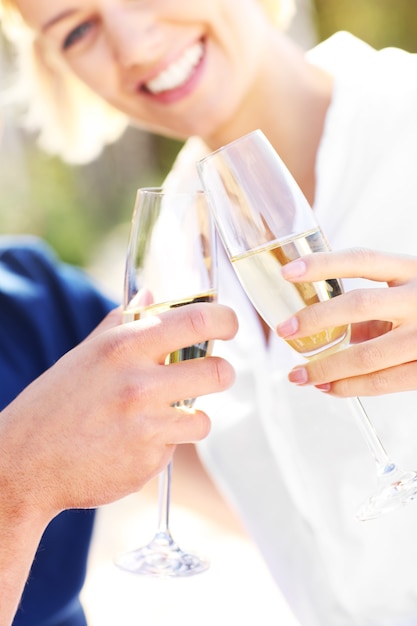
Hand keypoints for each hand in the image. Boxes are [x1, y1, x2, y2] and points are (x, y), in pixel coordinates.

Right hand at [0, 302, 237, 521]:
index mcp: (124, 347)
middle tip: (208, 374)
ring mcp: (146, 427)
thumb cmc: (55, 403)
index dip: (225, 320)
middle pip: (218, 372)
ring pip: (204, 418)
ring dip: (191, 417)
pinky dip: (163, 444)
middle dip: (221, 373)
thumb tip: (153, 293)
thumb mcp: (85, 354)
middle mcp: (139, 384)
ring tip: (161, 416)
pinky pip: (176, 448)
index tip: (230, 324)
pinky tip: (133, 443)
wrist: (25, 463)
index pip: (196, 321)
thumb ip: (124, 322)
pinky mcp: (148, 463)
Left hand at [276, 247, 416, 396]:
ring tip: (298, 375)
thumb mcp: (407, 293)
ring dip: (326, 367)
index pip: (362, 259)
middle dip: (316, 319)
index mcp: (412, 270)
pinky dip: (351, 388)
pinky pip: (385, 382)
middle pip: (360, 304)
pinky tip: (329, 388)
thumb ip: (372, 307)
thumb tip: (322, 329)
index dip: (323, 264)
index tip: (288, 271)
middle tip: (285, 331)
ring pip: (368, 354)